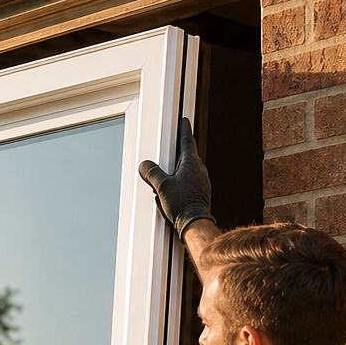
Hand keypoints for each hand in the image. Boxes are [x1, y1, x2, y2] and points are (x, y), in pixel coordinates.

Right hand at [138, 117, 213, 236]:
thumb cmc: (182, 204)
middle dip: (178, 150)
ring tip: (167, 170)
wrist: (194, 223)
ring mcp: (200, 182)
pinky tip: (171, 189)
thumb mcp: (162, 186)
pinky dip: (179, 180)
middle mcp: (199, 170)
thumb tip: (144, 165)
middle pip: (187, 154)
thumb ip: (152, 173)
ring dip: (177, 167)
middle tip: (172, 144)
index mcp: (192, 163)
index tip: (184, 121)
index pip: (187, 141)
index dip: (184, 130)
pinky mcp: (199, 193)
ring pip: (187, 169)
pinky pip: (188, 181)